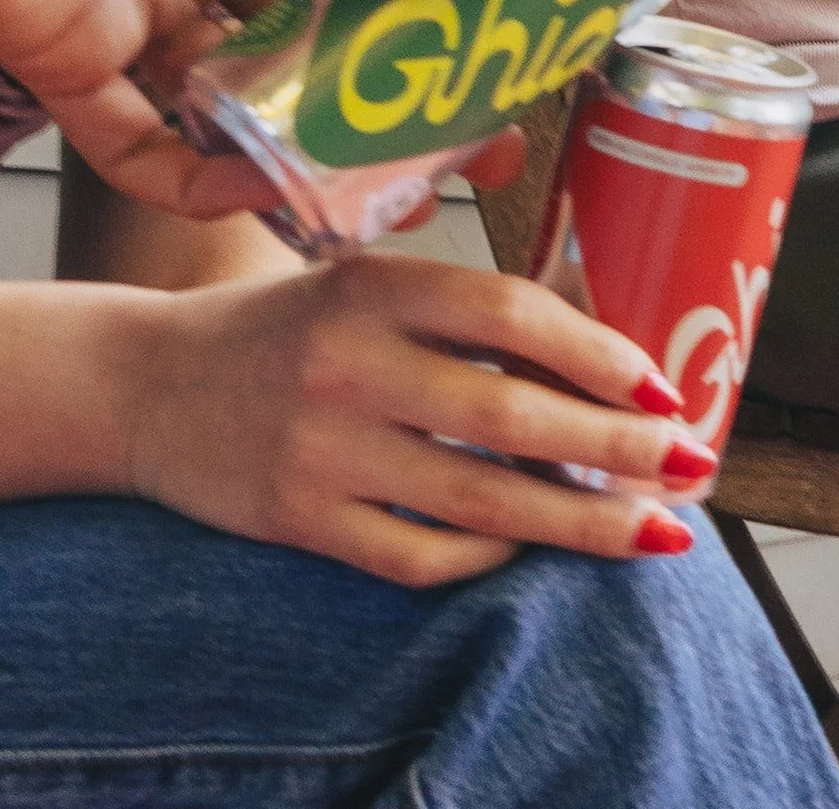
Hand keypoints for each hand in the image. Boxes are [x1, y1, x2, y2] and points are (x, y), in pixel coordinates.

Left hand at [0, 0, 520, 214]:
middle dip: (385, 105)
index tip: (493, 63)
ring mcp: (142, 13)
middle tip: (455, 153)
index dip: (428, 19)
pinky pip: (139, 146)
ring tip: (369, 191)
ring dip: (299, 151)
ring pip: (239, 107)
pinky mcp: (72, 64)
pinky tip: (248, 188)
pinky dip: (191, 177)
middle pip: (315, 49)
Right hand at [130, 257, 716, 585]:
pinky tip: (531, 543)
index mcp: (373, 286)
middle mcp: (347, 365)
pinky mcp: (300, 522)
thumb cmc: (287, 327)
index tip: (663, 387)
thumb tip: (603, 342)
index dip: (599, 353)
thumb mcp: (364, 283)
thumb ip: (462, 308)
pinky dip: (489, 555)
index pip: (510, 314)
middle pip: (512, 418)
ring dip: (581, 521)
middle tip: (691, 466)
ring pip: (481, 501)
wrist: (147, 383)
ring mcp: (321, 451)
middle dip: (619, 450)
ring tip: (652, 530)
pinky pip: (420, 556)